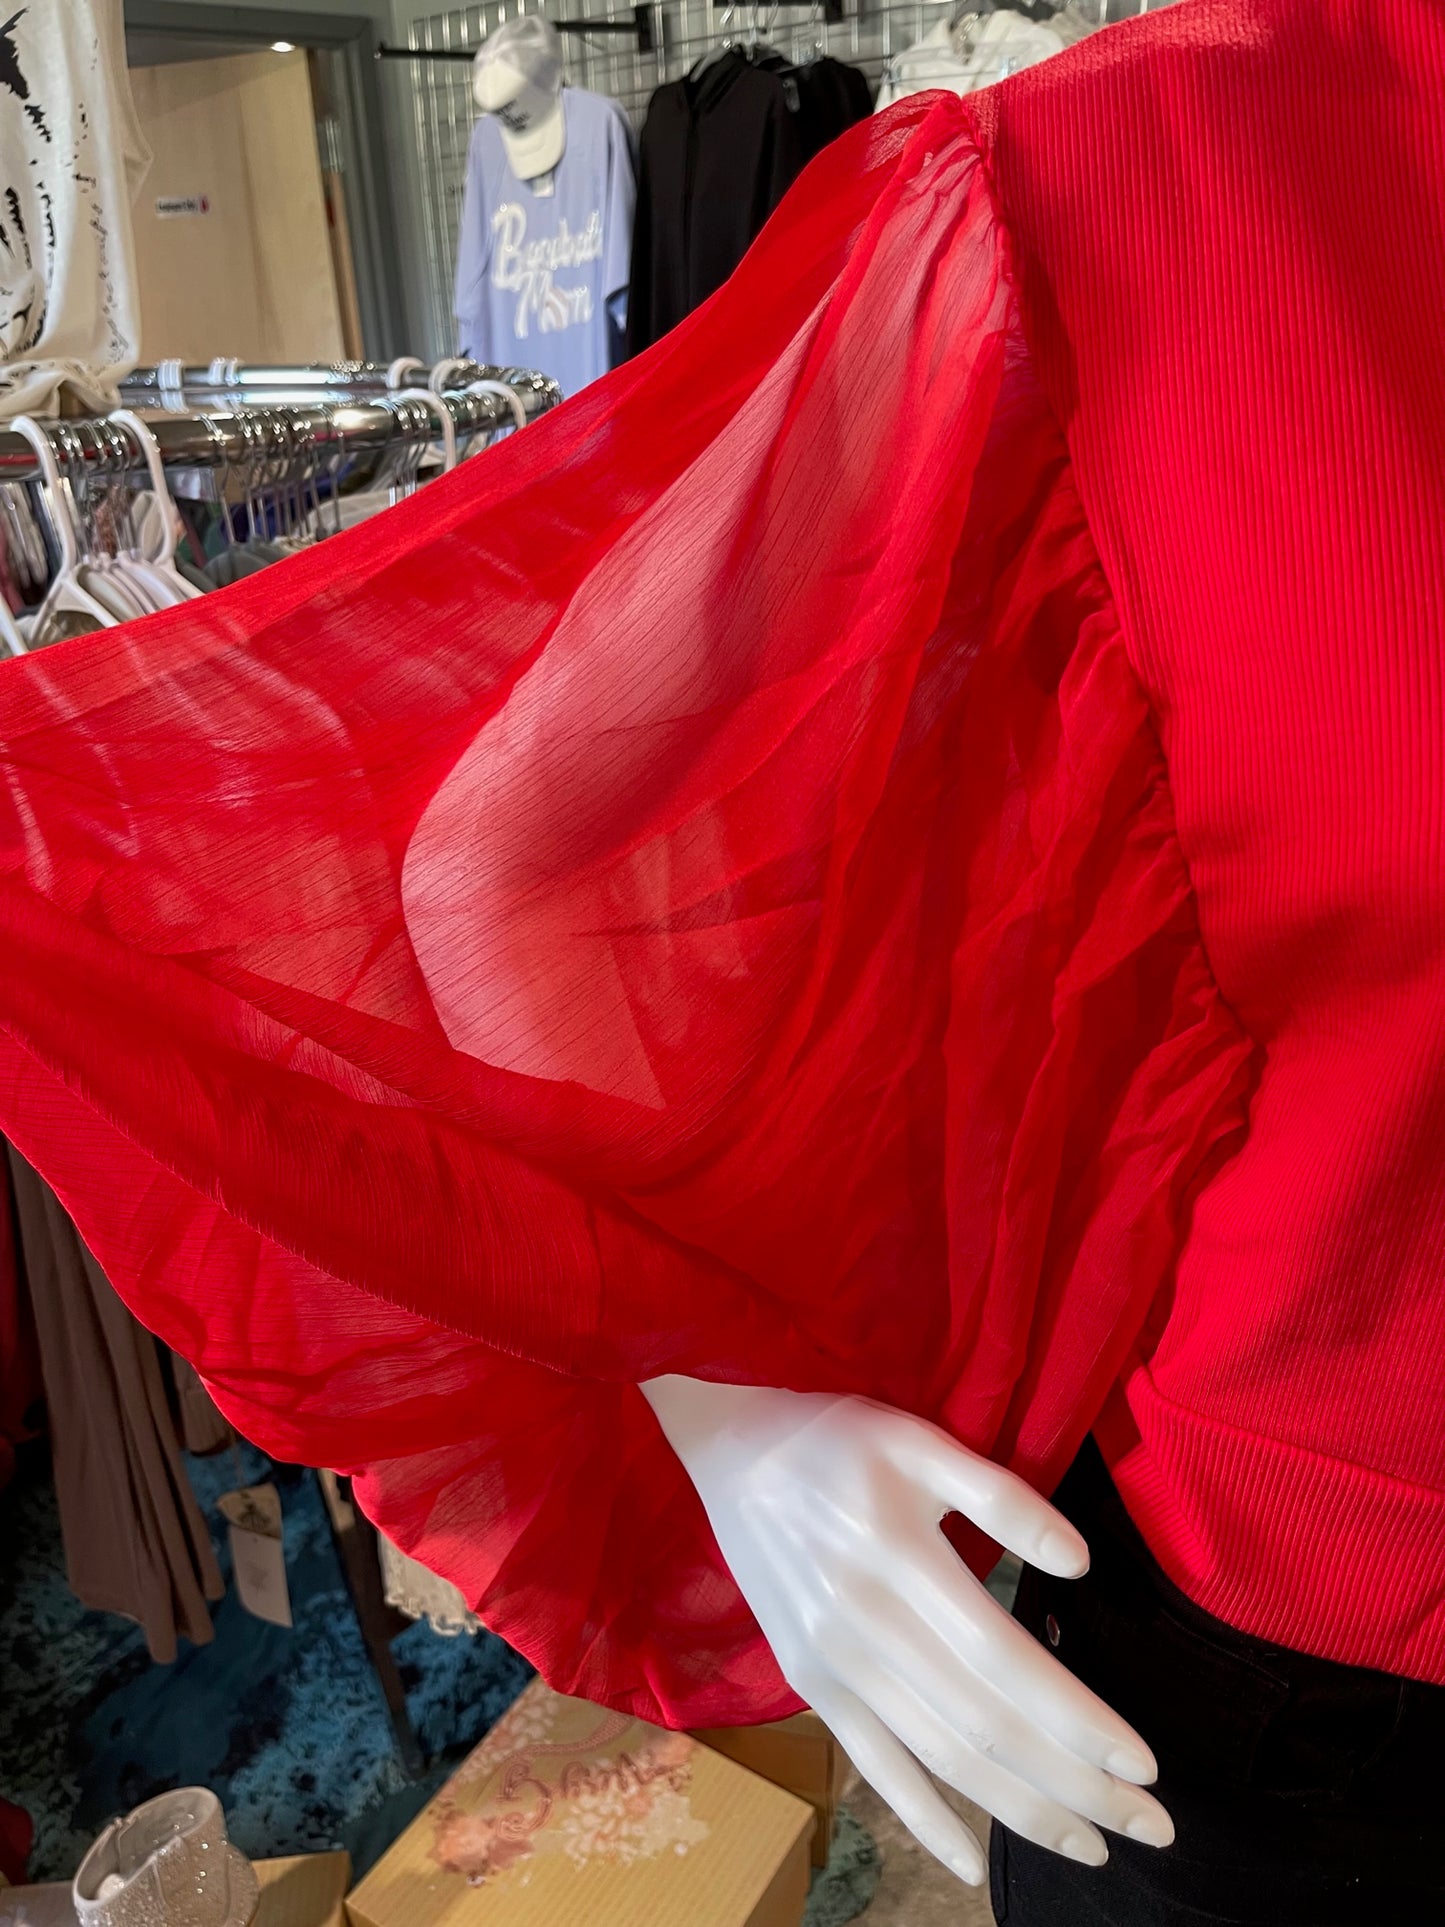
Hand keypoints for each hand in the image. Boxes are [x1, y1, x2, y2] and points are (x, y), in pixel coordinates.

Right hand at [640, 1377, 1173, 1885]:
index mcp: (900, 1555)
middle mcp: (866, 1622)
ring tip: (1093, 1846)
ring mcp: (833, 1663)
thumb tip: (1080, 1562)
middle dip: (1076, 1785)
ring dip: (1021, 1812)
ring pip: (939, 1756)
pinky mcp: (811, 1684)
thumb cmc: (840, 1437)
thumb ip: (1000, 1496)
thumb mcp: (920, 1438)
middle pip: (984, 1724)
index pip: (1005, 1660)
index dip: (1077, 1719)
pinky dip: (925, 1820)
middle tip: (1152, 1827)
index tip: (1145, 1763)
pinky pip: (873, 1766)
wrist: (730, 1449)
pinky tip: (973, 1864)